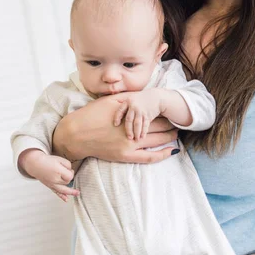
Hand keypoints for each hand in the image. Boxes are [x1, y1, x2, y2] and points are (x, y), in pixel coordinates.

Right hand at [19, 149, 79, 201]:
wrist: (35, 164)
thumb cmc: (47, 161)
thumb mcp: (60, 159)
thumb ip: (68, 165)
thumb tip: (71, 171)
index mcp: (58, 172)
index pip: (70, 176)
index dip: (71, 172)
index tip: (68, 169)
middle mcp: (55, 179)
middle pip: (67, 182)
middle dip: (69, 177)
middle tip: (67, 172)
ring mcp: (52, 184)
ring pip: (63, 190)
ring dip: (71, 192)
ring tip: (77, 193)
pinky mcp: (49, 186)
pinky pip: (56, 192)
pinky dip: (62, 196)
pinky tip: (66, 199)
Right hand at [53, 95, 177, 162]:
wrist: (75, 135)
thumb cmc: (90, 115)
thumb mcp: (110, 101)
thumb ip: (127, 99)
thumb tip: (140, 96)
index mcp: (129, 116)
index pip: (153, 114)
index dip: (163, 113)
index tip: (170, 110)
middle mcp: (132, 131)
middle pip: (158, 127)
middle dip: (169, 124)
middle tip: (179, 122)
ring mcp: (129, 146)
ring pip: (156, 141)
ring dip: (169, 137)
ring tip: (177, 134)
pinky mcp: (125, 156)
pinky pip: (149, 157)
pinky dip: (162, 154)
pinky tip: (171, 151)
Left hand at [114, 89, 163, 139]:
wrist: (157, 96)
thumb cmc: (142, 99)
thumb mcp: (133, 99)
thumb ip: (126, 106)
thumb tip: (117, 118)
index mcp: (128, 101)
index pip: (120, 111)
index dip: (117, 118)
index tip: (115, 125)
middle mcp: (134, 106)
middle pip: (128, 120)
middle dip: (128, 130)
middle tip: (128, 138)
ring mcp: (141, 111)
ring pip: (137, 124)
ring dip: (136, 132)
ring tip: (136, 139)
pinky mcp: (148, 114)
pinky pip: (145, 124)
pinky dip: (144, 131)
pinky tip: (142, 136)